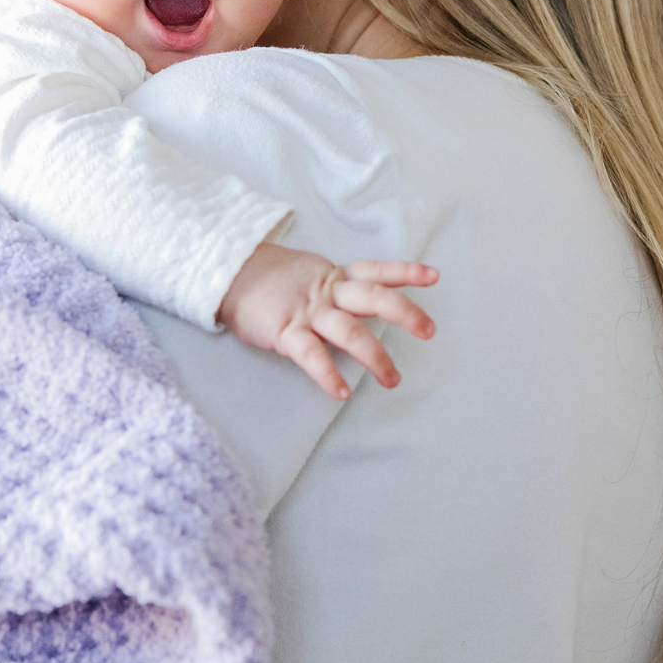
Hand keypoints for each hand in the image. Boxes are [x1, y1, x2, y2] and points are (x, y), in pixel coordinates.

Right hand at [216, 244, 437, 399]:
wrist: (228, 275)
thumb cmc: (272, 281)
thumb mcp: (309, 275)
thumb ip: (336, 289)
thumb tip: (366, 303)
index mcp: (334, 277)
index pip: (376, 270)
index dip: (406, 272)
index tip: (434, 277)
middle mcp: (327, 292)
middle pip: (373, 297)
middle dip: (404, 313)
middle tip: (428, 331)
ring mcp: (308, 312)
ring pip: (350, 331)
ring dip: (375, 356)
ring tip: (392, 379)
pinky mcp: (286, 332)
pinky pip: (311, 356)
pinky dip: (328, 375)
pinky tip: (342, 392)